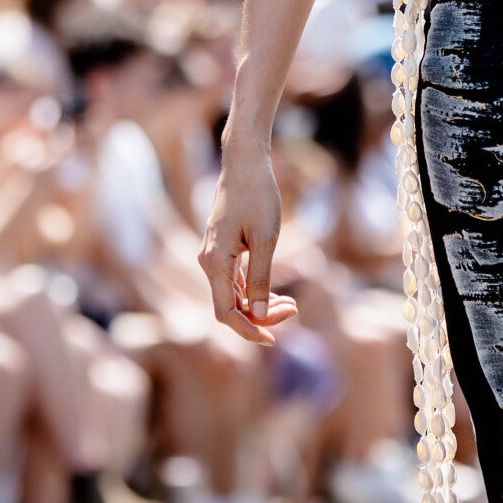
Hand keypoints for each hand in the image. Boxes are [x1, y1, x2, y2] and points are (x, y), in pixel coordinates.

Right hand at [199, 140, 298, 347]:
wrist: (245, 163)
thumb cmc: (258, 196)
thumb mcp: (266, 240)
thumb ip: (262, 279)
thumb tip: (260, 316)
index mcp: (215, 262)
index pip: (226, 313)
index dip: (249, 331)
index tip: (274, 340)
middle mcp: (208, 262)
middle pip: (230, 307)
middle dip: (260, 317)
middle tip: (295, 309)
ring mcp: (213, 257)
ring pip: (233, 296)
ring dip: (260, 305)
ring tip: (292, 304)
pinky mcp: (222, 250)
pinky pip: (234, 282)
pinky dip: (255, 292)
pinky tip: (278, 294)